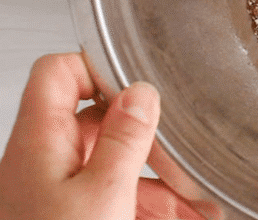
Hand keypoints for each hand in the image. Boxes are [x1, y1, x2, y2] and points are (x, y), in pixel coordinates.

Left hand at [0, 53, 204, 219]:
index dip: (97, 68)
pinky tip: (186, 218)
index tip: (140, 83)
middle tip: (184, 155)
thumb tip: (140, 92)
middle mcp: (46, 160)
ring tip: (200, 207)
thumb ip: (124, 138)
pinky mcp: (73, 215)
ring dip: (159, 182)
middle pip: (99, 122)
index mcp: (41, 142)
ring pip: (115, 165)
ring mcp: (58, 190)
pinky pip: (117, 197)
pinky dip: (150, 205)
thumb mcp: (104, 195)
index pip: (58, 74)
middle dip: (149, 140)